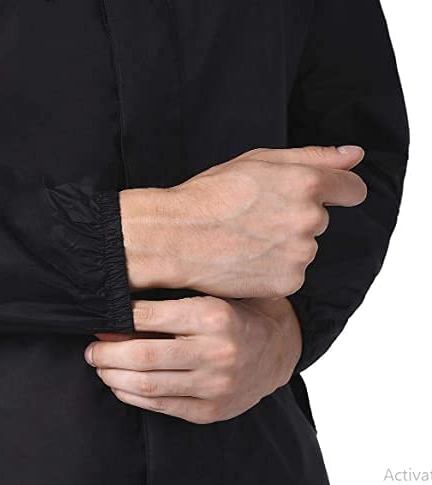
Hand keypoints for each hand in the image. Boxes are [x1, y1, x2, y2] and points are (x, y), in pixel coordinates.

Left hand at [84, 296, 301, 423]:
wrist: (276, 348)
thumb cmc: (235, 316)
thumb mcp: (207, 298)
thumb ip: (165, 306)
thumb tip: (115, 319)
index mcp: (212, 316)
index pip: (148, 316)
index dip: (117, 319)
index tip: (100, 320)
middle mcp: (215, 352)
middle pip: (142, 355)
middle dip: (106, 353)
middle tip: (91, 350)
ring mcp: (214, 386)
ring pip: (147, 385)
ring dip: (114, 376)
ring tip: (101, 367)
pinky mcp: (211, 410)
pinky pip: (161, 406)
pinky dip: (132, 396)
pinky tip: (121, 385)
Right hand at [120, 145, 366, 297]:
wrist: (178, 238)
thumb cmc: (211, 196)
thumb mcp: (258, 161)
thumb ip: (314, 156)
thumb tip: (355, 155)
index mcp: (307, 183)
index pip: (352, 189)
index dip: (337, 190)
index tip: (322, 195)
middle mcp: (309, 219)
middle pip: (320, 220)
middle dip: (297, 218)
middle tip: (258, 217)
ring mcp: (300, 254)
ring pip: (305, 248)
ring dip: (285, 245)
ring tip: (248, 240)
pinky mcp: (289, 282)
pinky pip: (293, 273)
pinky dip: (275, 269)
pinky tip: (248, 260)